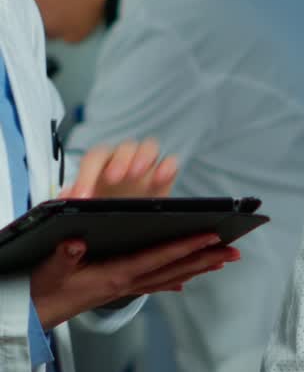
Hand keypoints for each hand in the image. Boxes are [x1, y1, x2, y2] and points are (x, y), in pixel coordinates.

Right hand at [31, 232, 239, 329]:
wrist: (38, 311)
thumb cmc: (46, 286)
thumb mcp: (51, 268)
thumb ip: (65, 255)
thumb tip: (76, 243)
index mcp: (116, 275)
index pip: (159, 257)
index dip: (185, 246)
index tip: (210, 237)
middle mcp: (128, 283)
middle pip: (175, 268)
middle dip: (206, 259)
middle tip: (234, 251)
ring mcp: (128, 288)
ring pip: (172, 276)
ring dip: (199, 267)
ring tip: (224, 259)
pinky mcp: (122, 289)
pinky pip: (157, 284)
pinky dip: (176, 279)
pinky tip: (188, 278)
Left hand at [61, 138, 176, 199]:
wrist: (128, 224)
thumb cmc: (105, 208)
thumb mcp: (87, 208)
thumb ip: (73, 199)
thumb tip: (65, 195)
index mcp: (101, 167)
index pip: (93, 159)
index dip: (86, 175)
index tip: (83, 196)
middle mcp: (124, 162)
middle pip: (123, 148)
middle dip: (119, 160)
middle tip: (113, 177)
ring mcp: (146, 167)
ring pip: (148, 147)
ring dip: (142, 156)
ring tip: (137, 172)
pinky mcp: (165, 177)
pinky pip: (170, 162)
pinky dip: (167, 166)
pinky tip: (161, 177)